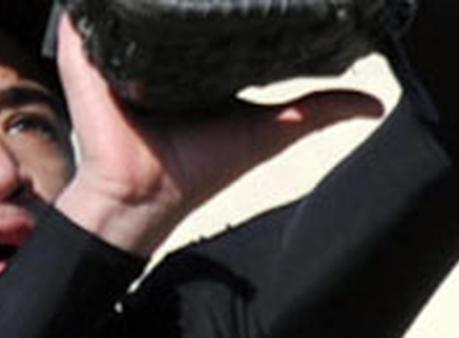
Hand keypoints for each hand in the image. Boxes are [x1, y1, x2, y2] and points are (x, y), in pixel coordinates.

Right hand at [53, 15, 384, 254]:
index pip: (206, 12)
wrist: (144, 197)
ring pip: (124, 0)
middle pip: (165, 0)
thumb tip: (374, 103)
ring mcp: (113, 51)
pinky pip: (83, 13)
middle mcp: (152, 52)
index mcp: (189, 62)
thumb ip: (316, 110)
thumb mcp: (271, 130)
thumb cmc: (200, 170)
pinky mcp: (84, 55)